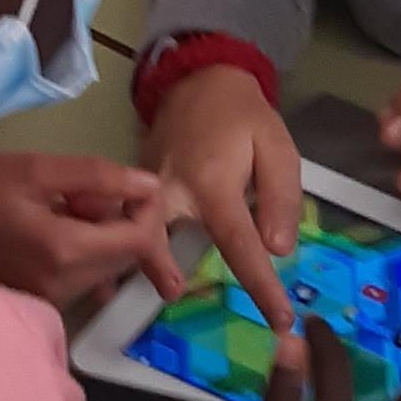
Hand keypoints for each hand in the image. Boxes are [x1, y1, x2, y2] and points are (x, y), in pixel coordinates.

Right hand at [0, 150, 185, 316]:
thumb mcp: (37, 168)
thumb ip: (98, 176)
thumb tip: (149, 186)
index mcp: (66, 250)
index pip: (140, 240)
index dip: (148, 211)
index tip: (130, 187)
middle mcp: (64, 284)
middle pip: (126, 257)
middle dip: (123, 222)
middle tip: (86, 192)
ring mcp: (50, 298)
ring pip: (106, 268)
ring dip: (102, 237)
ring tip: (65, 206)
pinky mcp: (38, 301)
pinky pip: (82, 279)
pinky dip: (84, 254)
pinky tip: (60, 230)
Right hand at [146, 64, 303, 347]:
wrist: (198, 80)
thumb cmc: (244, 117)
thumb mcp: (278, 149)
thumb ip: (280, 199)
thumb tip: (276, 249)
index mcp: (213, 183)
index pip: (238, 246)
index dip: (260, 288)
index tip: (279, 321)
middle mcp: (171, 189)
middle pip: (152, 239)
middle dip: (157, 268)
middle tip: (173, 295)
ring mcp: (145, 187)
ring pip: (129, 230)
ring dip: (132, 260)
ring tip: (144, 289)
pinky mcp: (133, 185)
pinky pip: (123, 218)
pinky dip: (121, 241)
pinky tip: (120, 267)